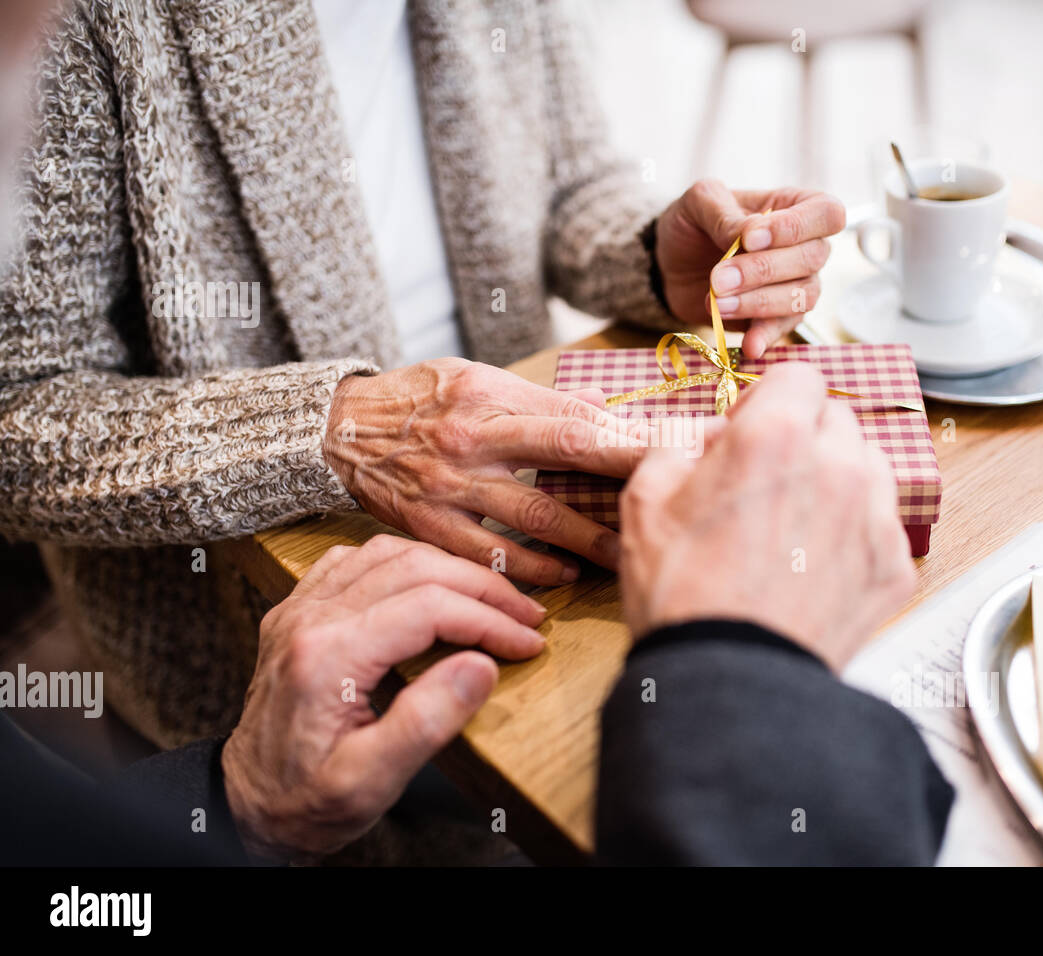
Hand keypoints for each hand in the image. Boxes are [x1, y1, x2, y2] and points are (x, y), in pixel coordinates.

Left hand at [222, 534, 546, 861]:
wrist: (246, 805)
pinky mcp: (297, 611)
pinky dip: (403, 561)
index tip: (528, 641)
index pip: (429, 608)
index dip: (489, 620)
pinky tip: (429, 583)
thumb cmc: (305, 802)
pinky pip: (355, 559)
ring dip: (447, 567)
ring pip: (387, 551)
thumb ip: (425, 723)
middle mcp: (308, 619)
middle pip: (415, 567)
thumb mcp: (369, 783)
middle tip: (525, 614)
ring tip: (489, 596)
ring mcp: (299, 609)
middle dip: (481, 586)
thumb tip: (479, 667)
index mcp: (326, 657)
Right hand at [325, 359, 647, 585]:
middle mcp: (474, 436)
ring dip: (589, 539)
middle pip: (567, 453)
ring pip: (536, 515)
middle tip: (674, 495)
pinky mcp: (430, 525)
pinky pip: (489, 555)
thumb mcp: (473, 378)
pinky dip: (530, 569)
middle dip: (627, 475)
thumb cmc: (417, 399)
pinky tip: (562, 575)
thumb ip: (537, 401)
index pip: (577, 414)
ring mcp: (451, 484)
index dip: (630, 432)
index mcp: (489, 393)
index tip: (676, 446)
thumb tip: (604, 413)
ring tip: (628, 554)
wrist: (336, 428)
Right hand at [618, 363, 914, 671]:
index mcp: (776, 435)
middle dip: (805, 437)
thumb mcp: (646, 499)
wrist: (727, 679)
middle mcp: (838, 465)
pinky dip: (853, 534)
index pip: (799, 374)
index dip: (770, 399)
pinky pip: (879, 525)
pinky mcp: (893, 566)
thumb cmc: (682, 594)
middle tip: (767, 481)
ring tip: (794, 524)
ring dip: (836, 479)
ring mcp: (874, 516)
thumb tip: (707, 435)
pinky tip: (812, 566)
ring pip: (868, 467)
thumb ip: (679, 443)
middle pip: (837, 418)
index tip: (753, 427)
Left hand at [656, 181, 845, 358]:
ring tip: (717, 303)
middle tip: (718, 278)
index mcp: (796, 205)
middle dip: (763, 270)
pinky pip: (784, 328)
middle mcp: (807, 245)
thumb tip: (750, 235)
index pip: (826, 213)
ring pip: (802, 296)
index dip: (794, 227)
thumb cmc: (693, 225)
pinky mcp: (777, 317)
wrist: (670, 265)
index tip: (750, 239)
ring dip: (759, 302)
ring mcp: (797, 284)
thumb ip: (724, 213)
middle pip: (812, 258)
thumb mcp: (698, 202)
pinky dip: (766, 336)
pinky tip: (749, 344)